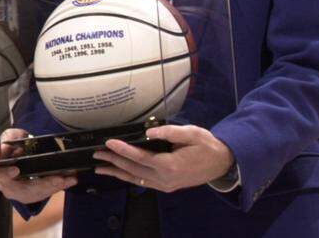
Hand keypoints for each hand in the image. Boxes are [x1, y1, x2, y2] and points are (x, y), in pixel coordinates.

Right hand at [0, 128, 76, 202]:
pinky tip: (69, 180)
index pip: (0, 175)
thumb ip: (6, 140)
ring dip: (53, 186)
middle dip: (42, 185)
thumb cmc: (15, 145)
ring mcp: (20, 193)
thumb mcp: (10, 136)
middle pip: (22, 190)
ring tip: (68, 179)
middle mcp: (7, 186)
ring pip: (37, 194)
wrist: (23, 153)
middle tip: (58, 179)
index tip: (16, 170)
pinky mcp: (32, 195)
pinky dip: (57, 186)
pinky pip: (45, 193)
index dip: (6, 174)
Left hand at [92, 124, 233, 192]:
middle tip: (96, 154)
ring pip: (135, 179)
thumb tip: (149, 132)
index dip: (123, 150)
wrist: (222, 163)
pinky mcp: (166, 186)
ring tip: (100, 167)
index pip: (140, 157)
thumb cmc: (206, 146)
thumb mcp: (191, 133)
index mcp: (170, 165)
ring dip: (117, 172)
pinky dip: (128, 178)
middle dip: (113, 161)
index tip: (108, 143)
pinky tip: (119, 173)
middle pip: (133, 169)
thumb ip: (169, 132)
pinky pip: (143, 182)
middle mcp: (165, 178)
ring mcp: (165, 185)